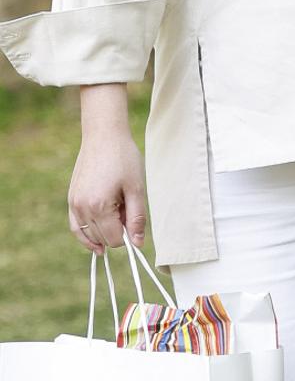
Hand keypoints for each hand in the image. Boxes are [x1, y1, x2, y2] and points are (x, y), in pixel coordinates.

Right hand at [68, 84, 146, 252]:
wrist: (104, 136)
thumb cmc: (124, 159)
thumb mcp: (136, 187)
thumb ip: (137, 217)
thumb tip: (138, 244)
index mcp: (99, 206)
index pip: (114, 239)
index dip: (128, 234)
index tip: (134, 216)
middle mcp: (81, 209)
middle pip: (102, 238)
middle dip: (117, 230)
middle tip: (127, 207)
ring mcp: (73, 205)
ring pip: (88, 235)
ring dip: (103, 231)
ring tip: (117, 211)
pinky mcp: (71, 199)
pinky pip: (76, 227)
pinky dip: (86, 234)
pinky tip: (97, 238)